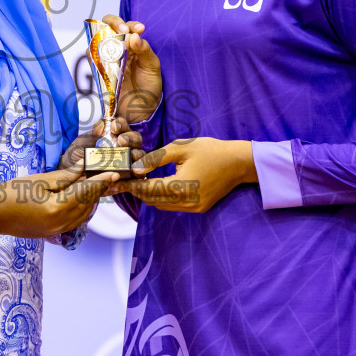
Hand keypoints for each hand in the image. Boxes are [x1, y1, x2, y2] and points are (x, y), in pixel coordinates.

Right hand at [0, 169, 116, 238]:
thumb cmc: (11, 194)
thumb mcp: (39, 181)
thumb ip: (65, 176)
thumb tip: (84, 167)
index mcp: (57, 208)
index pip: (86, 192)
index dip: (101, 181)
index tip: (114, 172)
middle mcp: (61, 223)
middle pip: (88, 204)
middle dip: (98, 189)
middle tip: (106, 174)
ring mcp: (58, 231)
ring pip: (84, 214)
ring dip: (91, 199)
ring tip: (96, 184)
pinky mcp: (54, 233)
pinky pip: (76, 220)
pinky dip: (82, 208)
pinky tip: (82, 197)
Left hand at [57, 117, 144, 172]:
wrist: (70, 178)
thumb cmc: (77, 156)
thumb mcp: (82, 143)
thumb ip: (92, 133)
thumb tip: (101, 122)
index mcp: (114, 135)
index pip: (123, 126)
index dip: (121, 124)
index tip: (114, 127)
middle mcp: (123, 147)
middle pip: (135, 139)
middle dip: (131, 138)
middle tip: (122, 141)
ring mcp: (127, 163)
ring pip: (139, 156)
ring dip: (137, 154)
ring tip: (131, 155)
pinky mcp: (128, 178)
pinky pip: (138, 176)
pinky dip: (138, 173)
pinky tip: (133, 171)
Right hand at [100, 14, 161, 122]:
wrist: (142, 110)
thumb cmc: (149, 86)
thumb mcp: (152, 66)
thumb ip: (144, 50)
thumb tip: (134, 36)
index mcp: (133, 44)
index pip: (127, 26)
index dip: (129, 24)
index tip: (139, 29)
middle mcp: (118, 48)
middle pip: (108, 26)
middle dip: (113, 23)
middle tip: (123, 31)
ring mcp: (107, 58)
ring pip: (98, 38)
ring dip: (104, 37)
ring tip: (117, 46)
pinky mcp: (99, 70)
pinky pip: (91, 57)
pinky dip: (95, 53)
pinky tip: (105, 58)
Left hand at [110, 137, 255, 212]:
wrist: (239, 162)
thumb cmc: (211, 150)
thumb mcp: (181, 148)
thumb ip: (156, 158)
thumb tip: (136, 168)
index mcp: (181, 186)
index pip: (147, 189)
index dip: (130, 185)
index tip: (116, 181)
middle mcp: (186, 202)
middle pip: (152, 200)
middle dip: (137, 190)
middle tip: (124, 179)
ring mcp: (194, 207)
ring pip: (162, 205)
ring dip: (149, 195)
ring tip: (139, 180)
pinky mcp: (199, 208)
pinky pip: (173, 206)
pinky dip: (162, 197)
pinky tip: (158, 184)